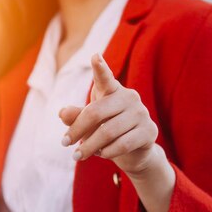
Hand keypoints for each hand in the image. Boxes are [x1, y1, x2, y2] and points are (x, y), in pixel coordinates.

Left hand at [59, 53, 160, 176]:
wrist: (134, 152)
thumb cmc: (107, 130)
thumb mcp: (89, 123)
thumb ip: (76, 117)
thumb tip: (62, 113)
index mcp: (113, 91)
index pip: (105, 78)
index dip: (100, 68)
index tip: (94, 56)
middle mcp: (129, 98)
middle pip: (95, 112)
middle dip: (76, 130)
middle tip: (64, 143)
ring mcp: (141, 113)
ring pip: (108, 132)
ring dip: (89, 146)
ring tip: (78, 155)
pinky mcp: (149, 131)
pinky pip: (123, 144)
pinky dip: (106, 152)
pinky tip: (100, 154)